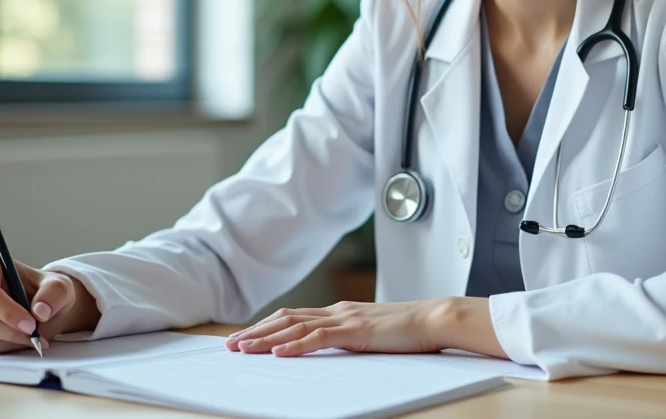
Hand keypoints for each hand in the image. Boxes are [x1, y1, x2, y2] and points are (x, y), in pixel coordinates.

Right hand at [0, 252, 97, 353]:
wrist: (41, 306)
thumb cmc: (47, 291)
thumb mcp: (60, 286)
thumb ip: (54, 294)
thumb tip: (41, 311)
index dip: (7, 311)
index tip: (31, 325)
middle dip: (11, 331)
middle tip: (37, 336)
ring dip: (11, 341)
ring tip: (35, 336)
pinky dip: (7, 347)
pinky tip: (22, 338)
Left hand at [225, 300, 448, 356]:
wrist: (434, 318)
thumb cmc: (409, 330)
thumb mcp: (372, 333)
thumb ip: (350, 337)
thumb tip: (330, 348)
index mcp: (340, 311)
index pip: (295, 315)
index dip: (267, 326)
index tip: (246, 336)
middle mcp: (338, 311)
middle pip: (287, 317)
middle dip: (256, 331)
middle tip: (231, 344)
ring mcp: (345, 318)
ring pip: (296, 326)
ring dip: (267, 338)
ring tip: (244, 349)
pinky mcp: (356, 330)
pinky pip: (319, 338)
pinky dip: (296, 345)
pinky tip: (279, 353)